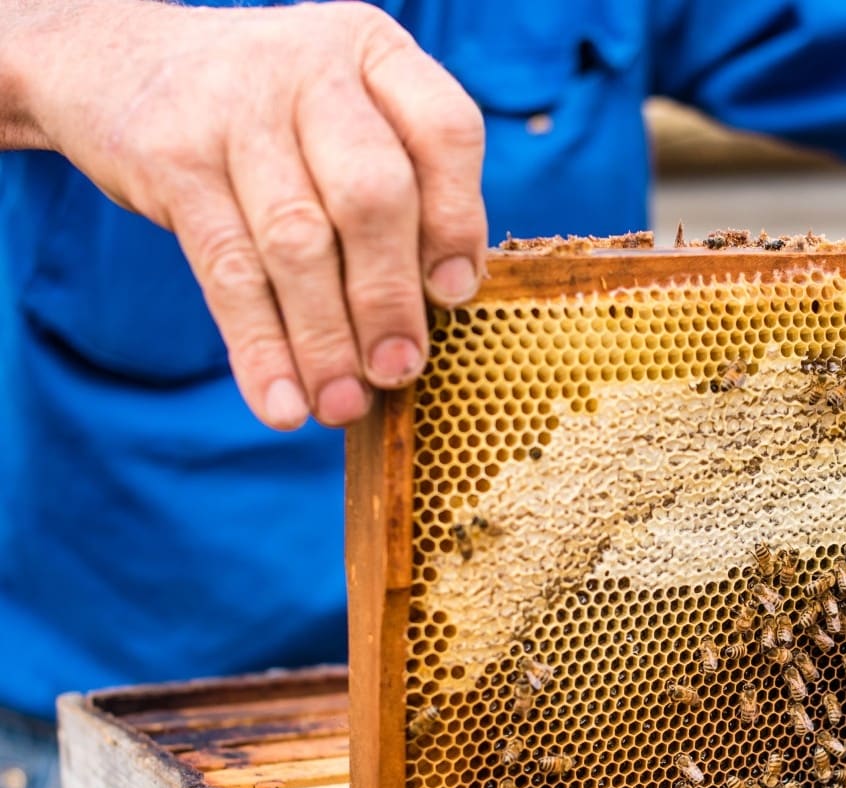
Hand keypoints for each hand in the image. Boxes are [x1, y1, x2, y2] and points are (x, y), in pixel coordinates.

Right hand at [13, 0, 485, 427]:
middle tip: (399, 371)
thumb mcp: (344, 120)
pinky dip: (260, 350)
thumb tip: (436, 312)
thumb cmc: (273, 121)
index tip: (455, 296)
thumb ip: (400, 191)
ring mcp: (235, 109)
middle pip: (370, 196)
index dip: (457, 221)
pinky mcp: (172, 160)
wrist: (120, 64)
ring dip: (326, 341)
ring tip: (343, 406)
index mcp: (375, 56)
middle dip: (388, 298)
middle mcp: (311, 68)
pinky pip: (228, 274)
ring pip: (297, 243)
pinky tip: (282, 404)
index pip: (444, 131)